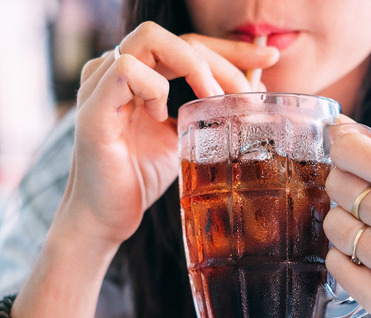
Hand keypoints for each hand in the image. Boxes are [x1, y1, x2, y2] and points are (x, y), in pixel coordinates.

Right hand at [60, 22, 278, 245]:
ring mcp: (101, 86)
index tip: (268, 58)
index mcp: (139, 74)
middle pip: (176, 37)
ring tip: (211, 101)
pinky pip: (125, 70)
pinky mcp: (93, 111)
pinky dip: (154, 88)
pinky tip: (161, 117)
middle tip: (247, 93)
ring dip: (193, 66)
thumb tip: (254, 90)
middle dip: (223, 59)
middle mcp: (116, 71)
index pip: (188, 43)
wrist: (107, 218)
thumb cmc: (141, 177)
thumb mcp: (187, 137)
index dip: (230, 48)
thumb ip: (210, 110)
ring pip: (150, 40)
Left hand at [323, 124, 370, 317]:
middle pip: (338, 186)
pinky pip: (334, 265)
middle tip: (370, 194)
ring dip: (347, 221)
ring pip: (334, 225)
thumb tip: (339, 130)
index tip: (353, 156)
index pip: (350, 153)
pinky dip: (345, 256)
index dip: (345, 149)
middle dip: (348, 183)